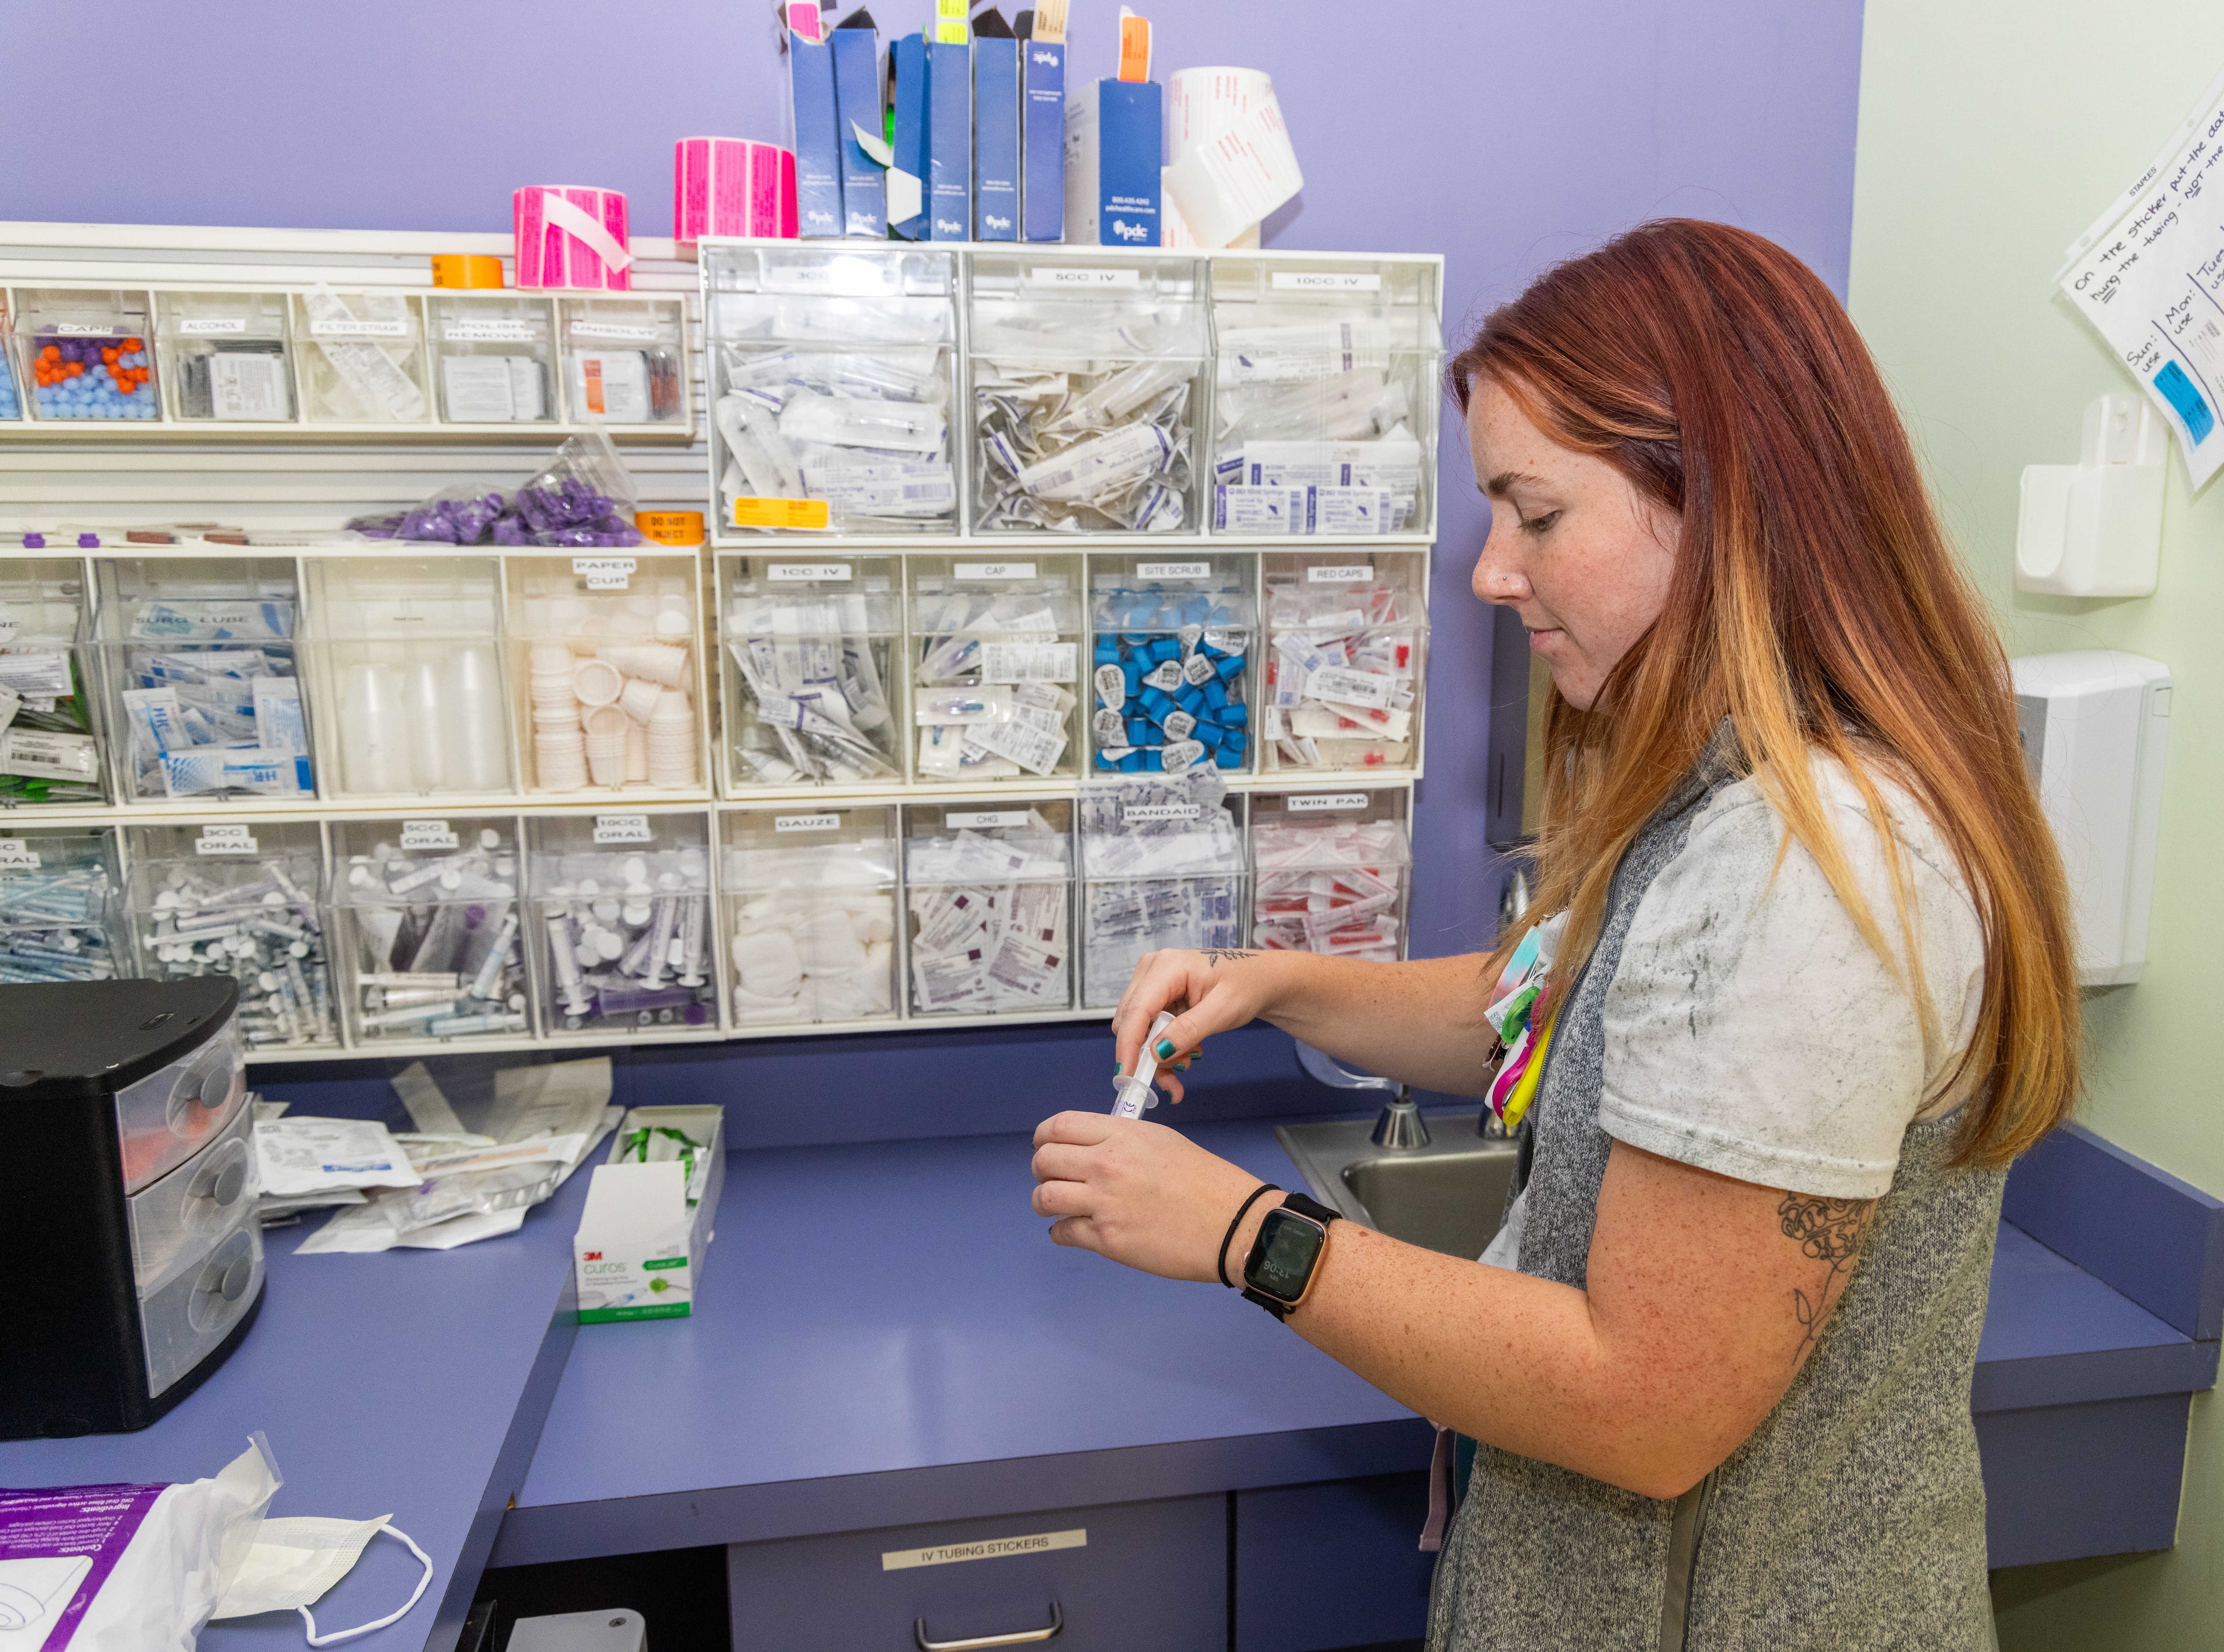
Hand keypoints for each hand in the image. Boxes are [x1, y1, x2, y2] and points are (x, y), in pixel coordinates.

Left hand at [1030, 1110, 1278, 1281]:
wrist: (1231, 1223)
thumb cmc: (1205, 1181)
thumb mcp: (1162, 1141)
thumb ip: (1122, 1140)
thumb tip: (1093, 1148)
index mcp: (1121, 1134)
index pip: (1060, 1126)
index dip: (1044, 1136)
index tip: (1044, 1145)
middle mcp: (1106, 1164)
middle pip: (1045, 1160)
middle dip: (1042, 1169)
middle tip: (1052, 1177)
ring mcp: (1103, 1203)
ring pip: (1045, 1196)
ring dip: (1044, 1201)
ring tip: (1057, 1205)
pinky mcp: (1106, 1239)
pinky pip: (1062, 1232)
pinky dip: (1060, 1231)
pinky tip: (1071, 1230)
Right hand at [1113, 947, 1289, 1102]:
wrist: (1258, 979)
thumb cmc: (1246, 986)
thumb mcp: (1224, 1010)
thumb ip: (1189, 1030)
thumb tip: (1156, 1052)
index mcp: (1167, 966)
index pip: (1136, 1010)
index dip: (1128, 1045)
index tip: (1127, 1076)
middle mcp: (1151, 970)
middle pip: (1131, 1022)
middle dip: (1149, 1054)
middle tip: (1176, 1077)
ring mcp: (1151, 981)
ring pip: (1138, 1030)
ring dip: (1159, 1055)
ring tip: (1189, 1061)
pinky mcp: (1155, 995)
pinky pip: (1148, 1029)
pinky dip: (1163, 1048)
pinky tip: (1186, 1052)